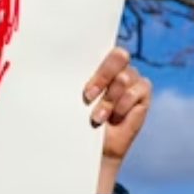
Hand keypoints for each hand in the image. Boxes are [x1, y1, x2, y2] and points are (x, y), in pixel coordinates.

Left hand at [82, 47, 149, 193]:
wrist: (92, 147)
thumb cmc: (77, 120)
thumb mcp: (71, 99)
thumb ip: (72, 81)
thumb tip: (52, 67)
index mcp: (97, 63)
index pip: (101, 46)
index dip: (96, 58)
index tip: (83, 78)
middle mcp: (117, 67)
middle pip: (118, 56)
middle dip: (102, 76)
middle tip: (88, 96)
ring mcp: (131, 79)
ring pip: (124, 78)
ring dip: (109, 99)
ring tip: (98, 117)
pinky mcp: (142, 93)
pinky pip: (137, 90)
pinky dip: (123, 105)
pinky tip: (114, 118)